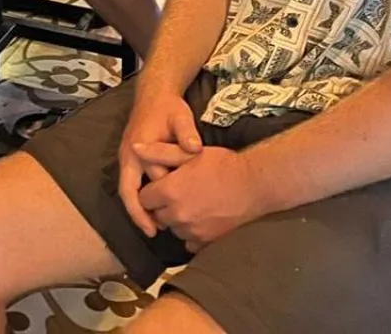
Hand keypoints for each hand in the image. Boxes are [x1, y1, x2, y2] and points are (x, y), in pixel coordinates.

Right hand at [117, 91, 202, 237]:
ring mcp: (128, 159)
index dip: (160, 195)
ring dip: (138, 210)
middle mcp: (128, 156)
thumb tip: (195, 149)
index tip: (170, 214)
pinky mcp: (132, 161)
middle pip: (127, 191)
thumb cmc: (168, 108)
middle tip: (154, 233)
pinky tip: (154, 212)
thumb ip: (187, 133)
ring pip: (128, 190)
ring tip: (155, 229)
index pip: (150, 177)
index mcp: (139, 147)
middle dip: (139, 214)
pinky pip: (131, 185)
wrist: (153, 96)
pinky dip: (139, 201)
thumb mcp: (180, 117)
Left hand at [137, 146, 263, 251]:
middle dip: (163, 205)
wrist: (254, 185)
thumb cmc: (222, 164)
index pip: (143, 198)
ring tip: (193, 203)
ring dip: (177, 219)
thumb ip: (159, 151)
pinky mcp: (206, 242)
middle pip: (157, 215)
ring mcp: (192, 231)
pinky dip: (192, 233)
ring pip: (173, 228)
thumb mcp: (189, 152)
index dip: (153, 190)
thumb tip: (135, 147)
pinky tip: (202, 218)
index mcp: (169, 191)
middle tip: (180, 192)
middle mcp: (177, 215)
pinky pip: (189, 242)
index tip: (165, 183)